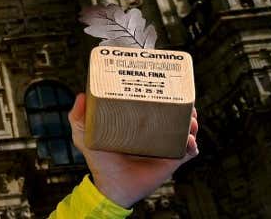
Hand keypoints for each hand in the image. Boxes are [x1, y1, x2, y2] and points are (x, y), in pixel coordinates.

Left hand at [68, 93, 198, 207]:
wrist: (112, 186)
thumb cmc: (99, 160)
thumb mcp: (84, 135)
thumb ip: (78, 116)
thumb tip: (81, 94)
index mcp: (136, 123)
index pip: (151, 105)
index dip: (161, 94)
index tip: (165, 84)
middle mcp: (153, 132)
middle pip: (173, 115)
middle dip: (183, 106)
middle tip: (184, 102)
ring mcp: (164, 146)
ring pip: (185, 130)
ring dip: (191, 122)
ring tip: (190, 119)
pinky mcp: (171, 160)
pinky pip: (189, 152)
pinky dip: (192, 145)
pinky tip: (189, 140)